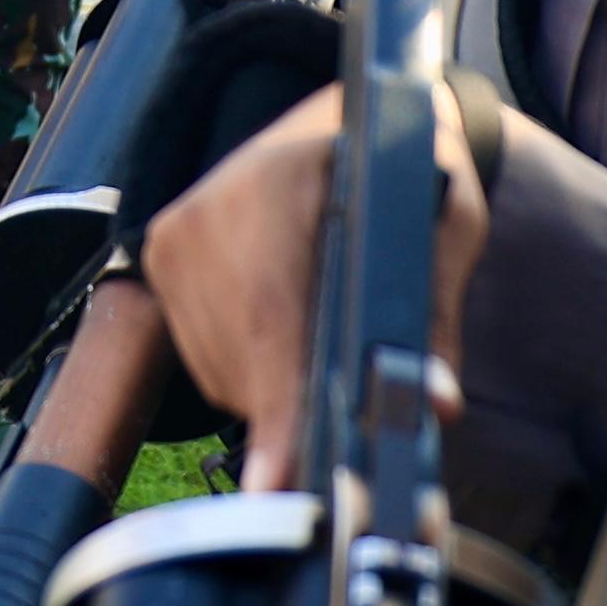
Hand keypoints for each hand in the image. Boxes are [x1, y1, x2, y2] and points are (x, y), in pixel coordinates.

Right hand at [141, 83, 486, 491]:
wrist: (342, 122)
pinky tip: (291, 330)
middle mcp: (210, 204)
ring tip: (328, 345)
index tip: (282, 483)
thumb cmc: (407, 174)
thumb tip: (431, 405)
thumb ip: (436, 316)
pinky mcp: (160, 259)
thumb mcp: (446, 228)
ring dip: (281, 391)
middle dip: (303, 413)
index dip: (280, 402)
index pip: (273, 313)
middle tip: (357, 444)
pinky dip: (254, 372)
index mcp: (281, 180)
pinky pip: (209, 363)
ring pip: (226, 373)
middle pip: (247, 358)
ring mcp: (176, 235)